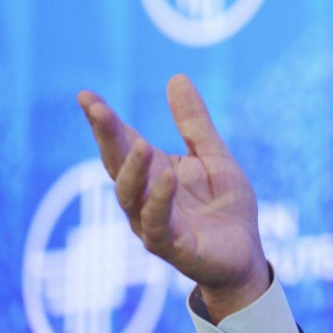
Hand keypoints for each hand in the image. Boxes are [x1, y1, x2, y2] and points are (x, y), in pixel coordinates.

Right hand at [78, 74, 269, 321]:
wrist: (246, 255)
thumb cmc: (225, 208)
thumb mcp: (213, 156)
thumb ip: (194, 123)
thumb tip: (176, 77)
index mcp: (153, 173)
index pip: (121, 143)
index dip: (104, 120)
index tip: (85, 95)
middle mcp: (144, 198)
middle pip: (117, 165)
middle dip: (106, 137)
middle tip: (95, 108)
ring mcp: (154, 224)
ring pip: (130, 196)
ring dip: (132, 169)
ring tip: (140, 143)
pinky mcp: (173, 246)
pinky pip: (157, 224)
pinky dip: (160, 199)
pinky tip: (168, 176)